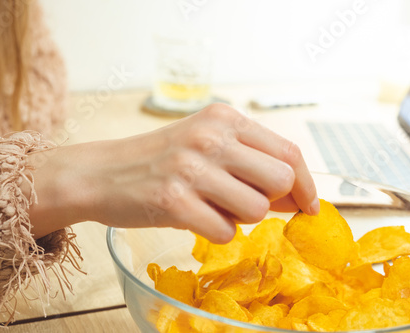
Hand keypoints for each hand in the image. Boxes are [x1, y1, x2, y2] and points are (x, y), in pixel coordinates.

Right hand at [27, 103, 318, 242]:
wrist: (101, 172)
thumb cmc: (159, 160)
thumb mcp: (205, 145)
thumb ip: (250, 162)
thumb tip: (295, 195)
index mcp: (224, 118)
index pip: (288, 151)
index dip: (306, 183)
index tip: (309, 204)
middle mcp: (210, 137)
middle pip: (280, 179)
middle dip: (272, 201)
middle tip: (248, 203)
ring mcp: (191, 168)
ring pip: (256, 209)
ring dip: (240, 217)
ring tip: (212, 206)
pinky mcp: (173, 200)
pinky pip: (224, 231)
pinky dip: (215, 232)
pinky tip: (193, 217)